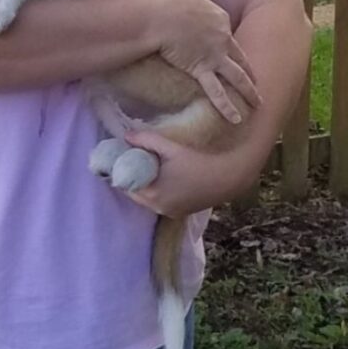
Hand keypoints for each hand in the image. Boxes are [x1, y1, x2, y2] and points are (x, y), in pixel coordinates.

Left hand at [121, 129, 256, 217]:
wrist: (226, 178)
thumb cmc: (197, 162)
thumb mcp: (170, 148)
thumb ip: (146, 140)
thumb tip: (125, 136)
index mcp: (152, 195)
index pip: (124, 185)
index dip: (121, 170)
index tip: (120, 156)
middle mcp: (158, 208)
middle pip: (135, 192)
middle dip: (132, 175)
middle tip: (132, 157)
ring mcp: (169, 212)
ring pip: (147, 197)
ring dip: (144, 183)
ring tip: (147, 164)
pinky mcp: (179, 212)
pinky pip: (159, 201)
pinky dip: (156, 190)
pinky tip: (162, 175)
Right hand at [149, 0, 260, 122]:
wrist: (158, 15)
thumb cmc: (168, 0)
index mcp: (219, 17)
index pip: (225, 31)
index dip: (225, 40)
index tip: (224, 47)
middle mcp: (222, 38)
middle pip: (239, 56)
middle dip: (249, 69)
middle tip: (257, 80)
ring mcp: (214, 55)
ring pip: (237, 76)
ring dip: (249, 91)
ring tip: (258, 103)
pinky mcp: (202, 70)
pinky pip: (217, 92)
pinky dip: (226, 106)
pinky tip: (236, 118)